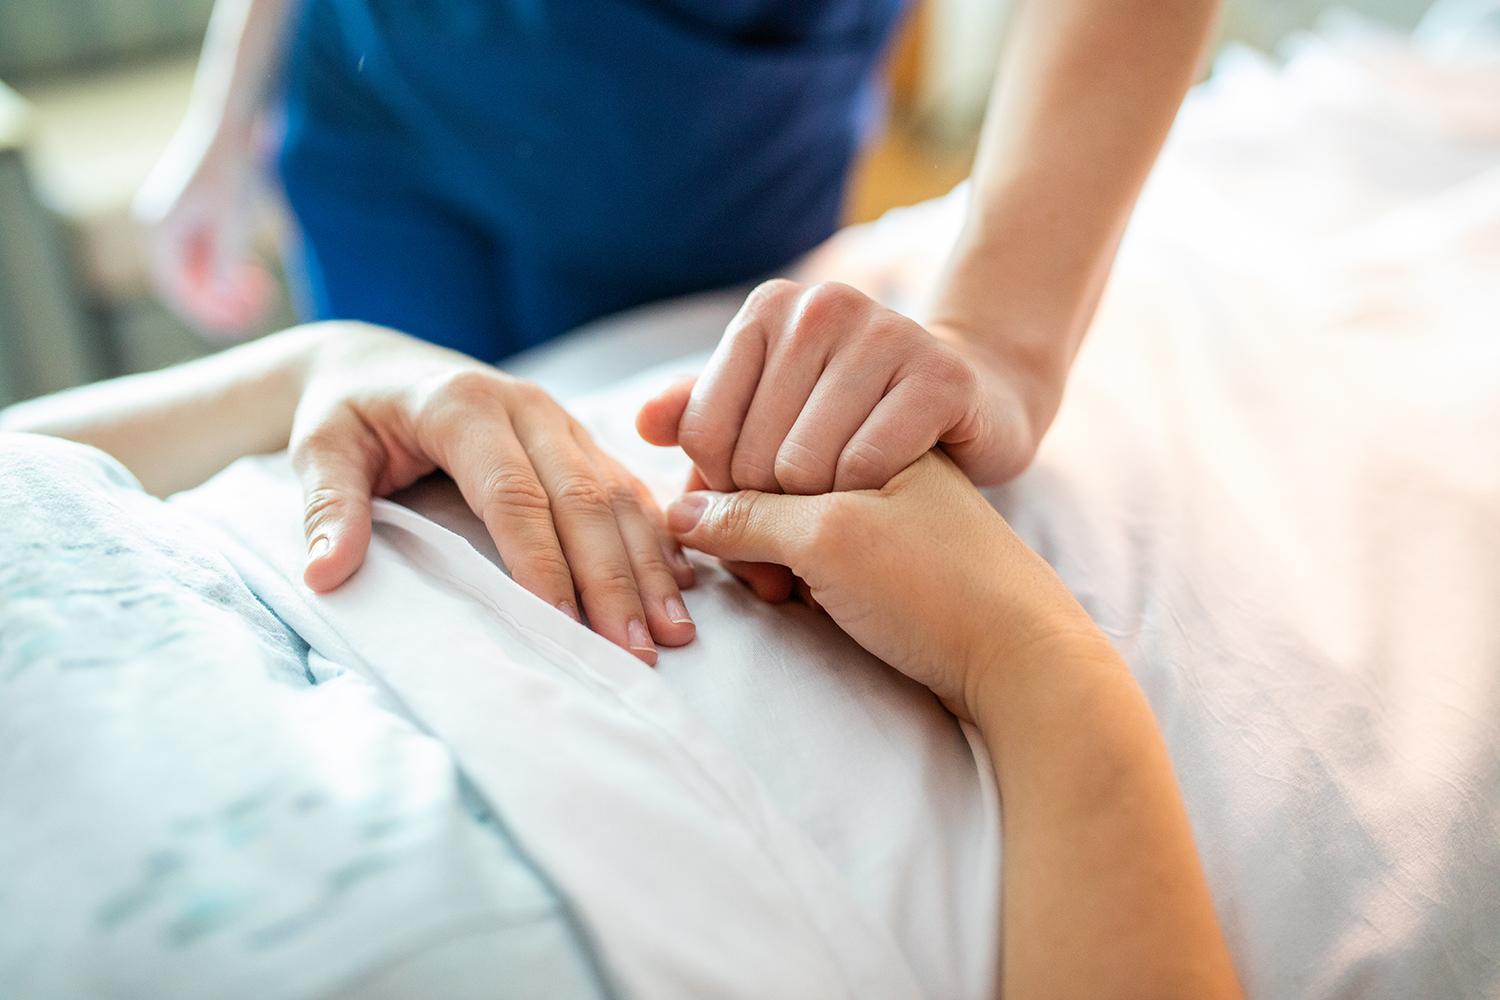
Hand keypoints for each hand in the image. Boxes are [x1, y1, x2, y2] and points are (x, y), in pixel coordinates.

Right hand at [134, 116, 272, 337]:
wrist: (231, 128)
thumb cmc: (231, 171)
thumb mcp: (233, 221)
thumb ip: (226, 262)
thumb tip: (223, 297)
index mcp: (160, 232)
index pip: (176, 288)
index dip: (204, 313)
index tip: (234, 330)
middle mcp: (161, 230)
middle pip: (188, 283)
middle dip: (221, 304)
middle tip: (256, 318)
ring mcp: (176, 224)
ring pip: (200, 272)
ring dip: (228, 290)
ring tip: (262, 299)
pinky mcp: (193, 218)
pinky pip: (208, 257)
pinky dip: (230, 271)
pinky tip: (257, 278)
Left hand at [290, 324, 696, 663]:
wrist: (374, 362)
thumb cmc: (346, 414)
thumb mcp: (319, 448)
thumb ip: (327, 506)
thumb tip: (325, 574)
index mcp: (464, 406)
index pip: (514, 495)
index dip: (542, 562)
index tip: (561, 625)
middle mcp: (528, 407)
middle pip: (583, 499)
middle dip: (613, 580)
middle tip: (635, 651)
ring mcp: (562, 421)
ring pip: (620, 494)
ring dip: (648, 567)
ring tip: (672, 633)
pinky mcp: (579, 438)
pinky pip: (630, 487)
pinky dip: (657, 538)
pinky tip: (678, 586)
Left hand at [636, 279, 1041, 495]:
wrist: (974, 408)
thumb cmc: (855, 424)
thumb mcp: (772, 415)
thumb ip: (705, 418)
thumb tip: (641, 425)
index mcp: (769, 307)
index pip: (702, 432)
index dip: (724, 489)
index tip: (760, 500)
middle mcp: (823, 305)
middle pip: (749, 455)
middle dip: (771, 509)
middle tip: (807, 519)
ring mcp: (886, 332)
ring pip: (803, 468)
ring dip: (821, 512)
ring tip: (846, 505)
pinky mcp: (941, 375)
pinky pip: (866, 468)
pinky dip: (869, 500)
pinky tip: (888, 491)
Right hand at [665, 451, 1100, 720]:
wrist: (1025, 657)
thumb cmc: (940, 586)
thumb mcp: (831, 539)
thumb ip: (747, 516)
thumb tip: (676, 514)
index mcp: (865, 403)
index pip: (744, 427)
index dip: (729, 491)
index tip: (757, 548)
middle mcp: (861, 431)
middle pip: (749, 464)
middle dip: (743, 526)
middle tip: (774, 583)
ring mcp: (862, 481)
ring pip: (765, 505)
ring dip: (761, 553)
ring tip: (788, 595)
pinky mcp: (867, 532)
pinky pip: (793, 536)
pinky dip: (784, 565)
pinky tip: (800, 597)